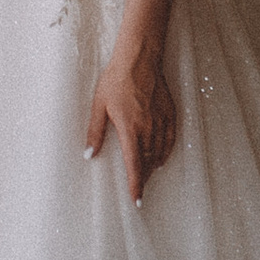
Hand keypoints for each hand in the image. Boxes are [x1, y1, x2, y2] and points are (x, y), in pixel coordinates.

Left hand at [85, 38, 177, 204]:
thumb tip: (89, 154)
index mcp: (130, 129)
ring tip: (147, 174)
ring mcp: (161, 120)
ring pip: (160, 151)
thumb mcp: (99, 105)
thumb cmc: (116, 79)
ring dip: (153, 165)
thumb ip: (95, 132)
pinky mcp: (169, 112)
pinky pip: (171, 138)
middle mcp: (148, 128)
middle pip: (148, 161)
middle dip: (144, 177)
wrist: (139, 58)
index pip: (134, 165)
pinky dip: (167, 150)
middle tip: (139, 188)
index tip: (137, 200)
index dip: (136, 185)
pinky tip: (162, 156)